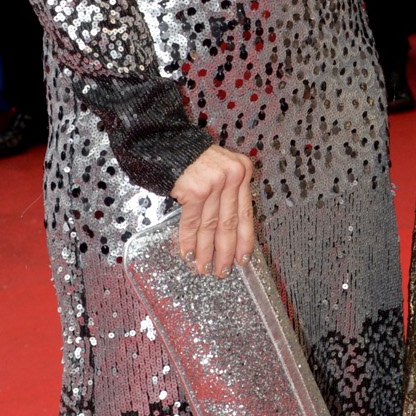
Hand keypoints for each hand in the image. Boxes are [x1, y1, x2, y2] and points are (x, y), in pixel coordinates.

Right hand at [169, 143, 254, 277]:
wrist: (169, 145)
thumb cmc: (195, 160)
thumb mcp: (222, 169)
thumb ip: (229, 192)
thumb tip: (229, 232)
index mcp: (243, 171)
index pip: (246, 213)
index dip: (245, 240)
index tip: (243, 259)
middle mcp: (232, 177)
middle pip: (230, 223)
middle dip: (225, 251)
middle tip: (223, 271)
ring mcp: (214, 184)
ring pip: (211, 226)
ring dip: (206, 251)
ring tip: (204, 268)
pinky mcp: (195, 191)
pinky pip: (193, 222)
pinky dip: (189, 241)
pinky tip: (188, 254)